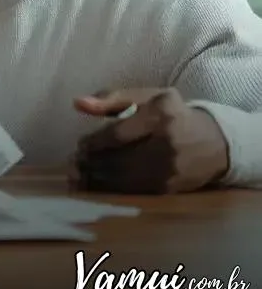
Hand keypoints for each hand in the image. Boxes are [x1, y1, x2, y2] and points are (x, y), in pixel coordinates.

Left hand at [70, 87, 229, 193]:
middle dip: (89, 163)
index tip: (79, 145)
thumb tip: (77, 103)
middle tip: (72, 163)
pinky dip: (110, 189)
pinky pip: (132, 191)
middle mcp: (167, 144)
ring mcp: (170, 169)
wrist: (215, 142)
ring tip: (79, 175)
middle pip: (116, 159)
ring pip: (122, 178)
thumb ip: (111, 98)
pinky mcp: (169, 188)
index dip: (92, 143)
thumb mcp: (146, 97)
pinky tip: (96, 184)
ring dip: (95, 178)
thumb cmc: (171, 115)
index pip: (116, 134)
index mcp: (160, 115)